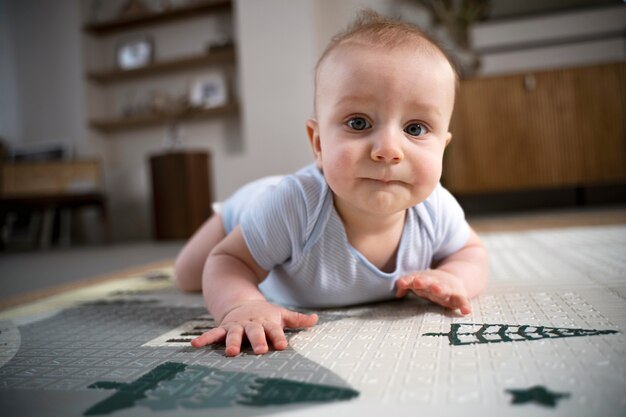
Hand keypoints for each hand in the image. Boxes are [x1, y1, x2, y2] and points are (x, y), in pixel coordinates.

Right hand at [191, 300, 317, 355]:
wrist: (242, 303)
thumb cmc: (265, 314)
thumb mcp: (281, 314)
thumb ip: (297, 319)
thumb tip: (316, 319)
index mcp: (267, 322)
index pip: (275, 331)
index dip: (279, 338)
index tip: (283, 346)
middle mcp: (251, 324)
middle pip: (255, 333)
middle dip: (258, 341)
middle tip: (260, 351)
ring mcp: (236, 326)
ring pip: (233, 334)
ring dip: (231, 342)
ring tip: (230, 352)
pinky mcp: (223, 328)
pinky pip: (213, 334)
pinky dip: (204, 339)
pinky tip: (195, 345)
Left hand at [395, 269, 471, 314]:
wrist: (452, 279)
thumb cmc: (430, 284)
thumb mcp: (418, 283)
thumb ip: (407, 285)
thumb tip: (398, 293)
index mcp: (424, 281)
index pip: (415, 279)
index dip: (408, 281)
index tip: (402, 283)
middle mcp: (435, 284)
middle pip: (428, 282)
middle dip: (423, 282)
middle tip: (418, 282)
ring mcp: (448, 290)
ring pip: (444, 289)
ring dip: (440, 289)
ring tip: (437, 290)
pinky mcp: (459, 297)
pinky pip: (462, 301)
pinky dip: (464, 305)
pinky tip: (466, 311)